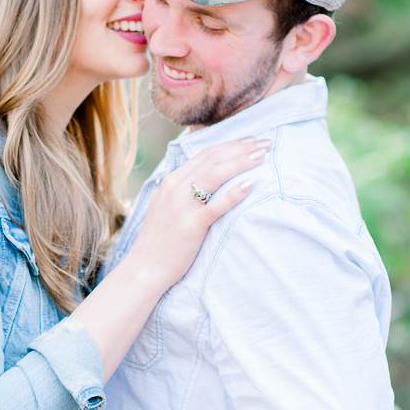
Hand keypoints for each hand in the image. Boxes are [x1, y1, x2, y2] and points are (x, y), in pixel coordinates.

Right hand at [126, 137, 269, 291]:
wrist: (145, 268)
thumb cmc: (159, 241)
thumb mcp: (164, 207)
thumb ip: (180, 191)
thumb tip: (199, 180)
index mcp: (170, 182)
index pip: (204, 155)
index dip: (230, 145)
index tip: (250, 141)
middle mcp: (175, 188)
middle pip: (212, 159)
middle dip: (241, 148)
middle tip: (265, 142)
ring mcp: (182, 206)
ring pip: (214, 174)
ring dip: (241, 162)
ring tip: (262, 155)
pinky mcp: (191, 225)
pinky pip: (216, 205)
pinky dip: (234, 193)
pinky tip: (250, 184)